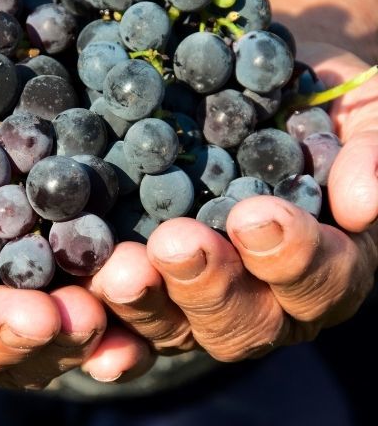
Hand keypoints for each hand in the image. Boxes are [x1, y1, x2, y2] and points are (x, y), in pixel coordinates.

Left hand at [89, 44, 377, 362]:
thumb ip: (369, 149)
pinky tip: (76, 308)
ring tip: (119, 270)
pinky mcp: (149, 290)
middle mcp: (264, 299)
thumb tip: (363, 201)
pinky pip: (126, 324)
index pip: (321, 279)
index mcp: (324, 263)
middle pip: (244, 321)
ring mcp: (199, 301)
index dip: (294, 256)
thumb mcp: (355, 108)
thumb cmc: (304, 103)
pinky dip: (104, 326)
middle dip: (210, 285)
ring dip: (148, 304)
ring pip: (178, 329)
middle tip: (176, 243)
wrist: (238, 95)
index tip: (256, 215)